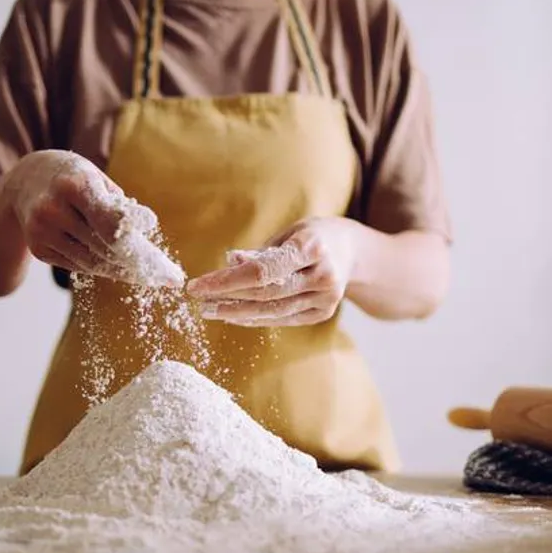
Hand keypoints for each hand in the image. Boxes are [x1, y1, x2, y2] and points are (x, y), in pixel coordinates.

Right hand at [7, 150, 156, 280]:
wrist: (27, 180)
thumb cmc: (76, 178)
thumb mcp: (99, 179)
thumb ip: (121, 206)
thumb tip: (145, 228)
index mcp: (74, 185)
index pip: (111, 225)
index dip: (139, 248)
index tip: (162, 265)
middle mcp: (53, 209)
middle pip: (104, 249)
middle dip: (137, 265)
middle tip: (164, 277)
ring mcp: (41, 231)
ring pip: (92, 262)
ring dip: (121, 270)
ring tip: (145, 276)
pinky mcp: (38, 249)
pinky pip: (78, 265)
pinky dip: (99, 267)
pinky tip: (116, 267)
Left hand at [187, 217, 357, 326]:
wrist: (354, 252)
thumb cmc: (312, 237)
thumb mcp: (288, 233)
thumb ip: (261, 252)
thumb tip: (230, 263)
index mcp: (312, 247)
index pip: (262, 270)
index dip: (226, 281)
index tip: (197, 285)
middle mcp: (323, 275)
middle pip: (265, 293)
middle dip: (227, 299)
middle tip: (199, 301)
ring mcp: (326, 298)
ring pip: (273, 311)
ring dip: (237, 313)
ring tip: (211, 310)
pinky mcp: (323, 313)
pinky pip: (283, 319)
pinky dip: (256, 318)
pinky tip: (235, 316)